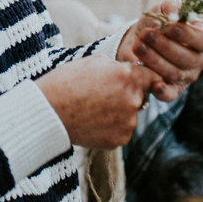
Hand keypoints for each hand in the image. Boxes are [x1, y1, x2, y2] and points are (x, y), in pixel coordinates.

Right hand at [36, 54, 155, 147]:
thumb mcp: (94, 61)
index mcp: (129, 77)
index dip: (143, 79)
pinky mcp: (120, 140)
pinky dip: (110, 128)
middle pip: (139, 97)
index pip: (152, 77)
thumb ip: (118, 66)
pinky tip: (91, 122)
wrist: (49, 111)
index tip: (135, 81)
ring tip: (91, 109)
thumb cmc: (66, 81)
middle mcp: (134, 100)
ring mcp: (128, 122)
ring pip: (129, 116)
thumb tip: (128, 71)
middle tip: (100, 95)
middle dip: (125, 95)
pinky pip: (121, 131)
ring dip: (117, 113)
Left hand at [117, 0, 202, 101]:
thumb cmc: (159, 21)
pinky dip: (163, 91)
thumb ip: (172, 8)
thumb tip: (174, 14)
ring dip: (154, 60)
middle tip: (146, 34)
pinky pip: (170, 94)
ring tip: (138, 46)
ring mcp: (188, 76)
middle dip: (165, 46)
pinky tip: (154, 84)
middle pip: (188, 59)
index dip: (188, 35)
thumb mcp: (165, 8)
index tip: (169, 28)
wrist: (141, 38)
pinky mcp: (174, 89)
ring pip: (175, 72)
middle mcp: (201, 59)